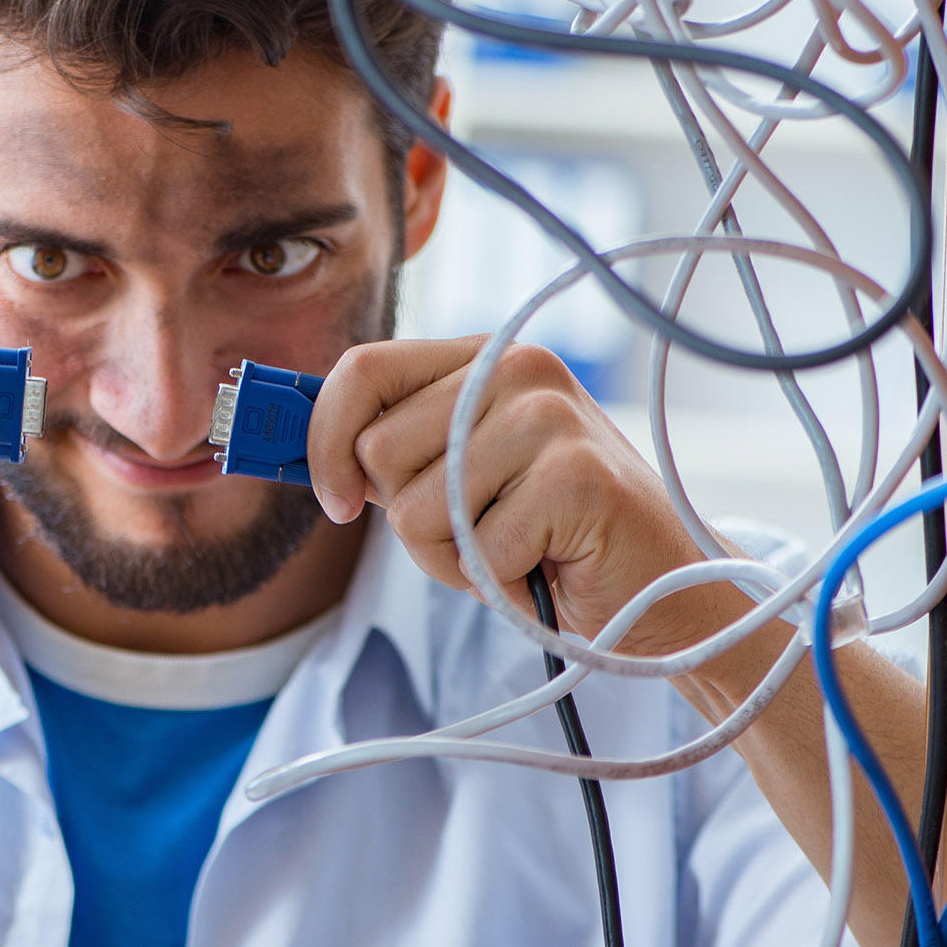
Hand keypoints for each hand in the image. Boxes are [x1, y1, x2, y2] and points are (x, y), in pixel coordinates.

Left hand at [305, 336, 709, 649]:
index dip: (323, 439)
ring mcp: (550, 417)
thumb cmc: (543, 535)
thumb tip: (286, 441)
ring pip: (414, 508)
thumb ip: (389, 450)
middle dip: (408, 518)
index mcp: (480, 356)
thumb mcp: (455, 476)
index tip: (333, 500)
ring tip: (512, 547)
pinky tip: (542, 565)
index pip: (361, 369)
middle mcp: (516, 368)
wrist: (659, 589)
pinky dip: (495, 581)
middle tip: (474, 531)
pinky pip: (472, 549)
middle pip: (378, 451)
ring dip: (450, 557)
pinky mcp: (576, 478)